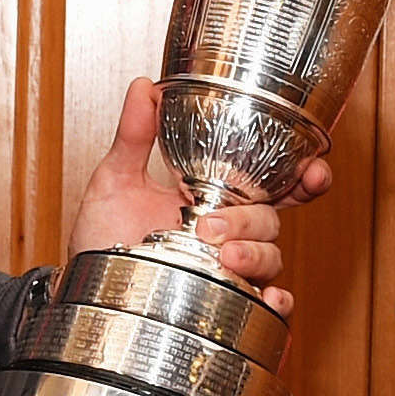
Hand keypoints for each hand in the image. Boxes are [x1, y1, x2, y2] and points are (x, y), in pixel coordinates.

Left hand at [68, 76, 328, 310]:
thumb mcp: (115, 181)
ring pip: (271, 258)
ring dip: (257, 255)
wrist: (82, 285)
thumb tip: (144, 87)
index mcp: (212, 196)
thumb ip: (134, 136)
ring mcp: (226, 269)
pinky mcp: (222, 305)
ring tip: (225, 256)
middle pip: (271, 219)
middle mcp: (226, 232)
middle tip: (212, 227)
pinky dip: (275, 303)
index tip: (312, 168)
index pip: (271, 181)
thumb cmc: (101, 236)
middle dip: (253, 220)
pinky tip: (269, 298)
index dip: (302, 174)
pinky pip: (263, 308)